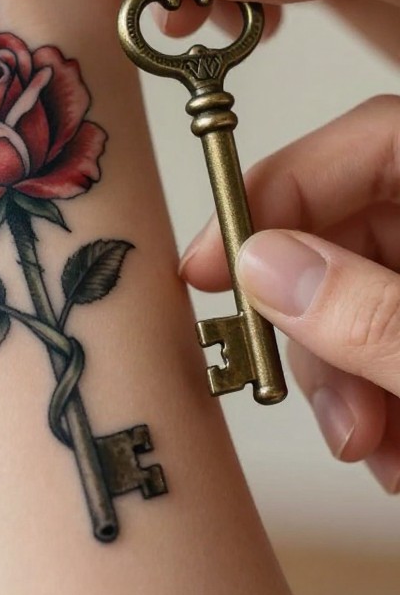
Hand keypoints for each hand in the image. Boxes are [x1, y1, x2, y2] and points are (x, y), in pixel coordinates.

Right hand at [180, 95, 399, 494]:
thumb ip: (372, 315)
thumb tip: (263, 268)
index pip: (371, 138)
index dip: (279, 191)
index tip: (212, 265)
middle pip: (351, 234)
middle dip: (315, 326)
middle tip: (305, 396)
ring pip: (360, 303)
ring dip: (342, 383)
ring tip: (371, 450)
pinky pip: (387, 348)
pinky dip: (375, 402)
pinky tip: (395, 455)